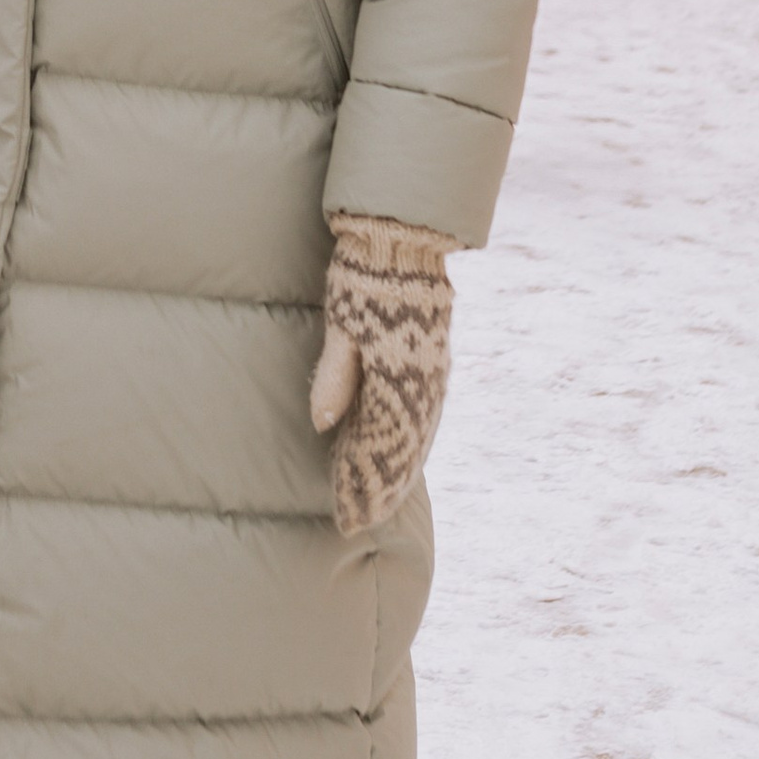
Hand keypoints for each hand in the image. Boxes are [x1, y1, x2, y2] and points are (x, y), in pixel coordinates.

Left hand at [310, 218, 453, 536]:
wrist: (400, 239)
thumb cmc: (361, 278)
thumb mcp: (341, 326)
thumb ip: (334, 377)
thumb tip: (322, 426)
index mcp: (398, 376)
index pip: (379, 446)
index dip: (362, 483)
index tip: (347, 515)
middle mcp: (424, 381)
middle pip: (405, 449)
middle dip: (382, 487)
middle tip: (362, 520)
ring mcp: (434, 372)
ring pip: (420, 435)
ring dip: (401, 468)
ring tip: (384, 496)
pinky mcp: (436, 359)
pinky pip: (428, 413)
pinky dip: (415, 440)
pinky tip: (404, 451)